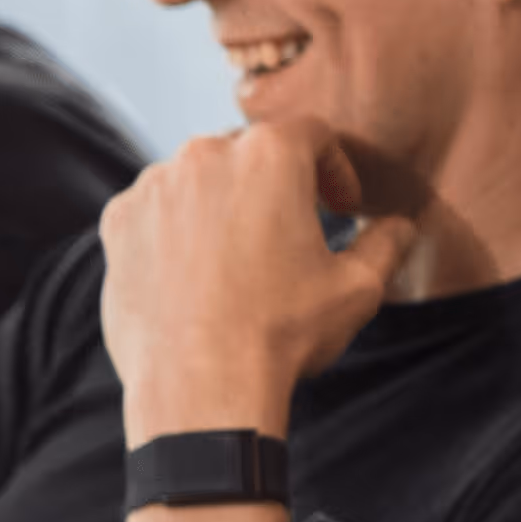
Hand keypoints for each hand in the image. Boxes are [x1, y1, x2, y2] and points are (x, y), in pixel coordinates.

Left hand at [98, 121, 417, 445]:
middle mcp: (206, 154)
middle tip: (292, 232)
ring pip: (198, 178)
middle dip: (275, 185)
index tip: (340, 204)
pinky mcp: (119, 222)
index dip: (335, 167)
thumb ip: (386, 243)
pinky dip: (175, 230)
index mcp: (270, 155)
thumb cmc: (281, 334)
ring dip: (222, 204)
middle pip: (250, 152)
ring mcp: (154, 186)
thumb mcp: (358, 289)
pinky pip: (155, 210)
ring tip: (239, 259)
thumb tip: (401, 226)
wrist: (200, 388)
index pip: (313, 133)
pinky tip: (194, 275)